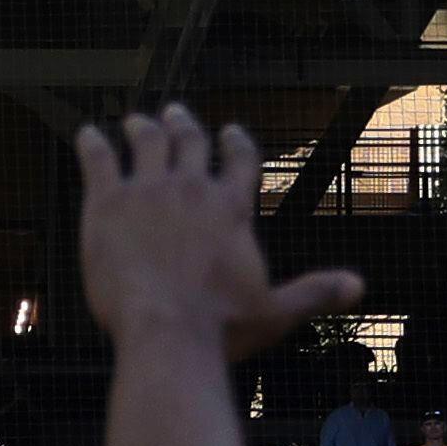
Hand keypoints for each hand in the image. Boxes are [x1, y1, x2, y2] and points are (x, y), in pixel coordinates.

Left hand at [72, 107, 363, 359]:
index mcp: (231, 208)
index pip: (240, 160)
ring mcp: (148, 190)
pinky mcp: (107, 202)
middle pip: (189, 141)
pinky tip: (86, 136)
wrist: (166, 331)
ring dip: (142, 128)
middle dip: (184, 124)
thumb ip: (315, 292)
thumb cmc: (221, 327)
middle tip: (175, 114)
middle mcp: (192, 188)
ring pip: (146, 142)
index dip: (236, 143)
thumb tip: (360, 287)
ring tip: (136, 122)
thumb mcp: (276, 311)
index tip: (231, 132)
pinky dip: (92, 145)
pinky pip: (98, 160)